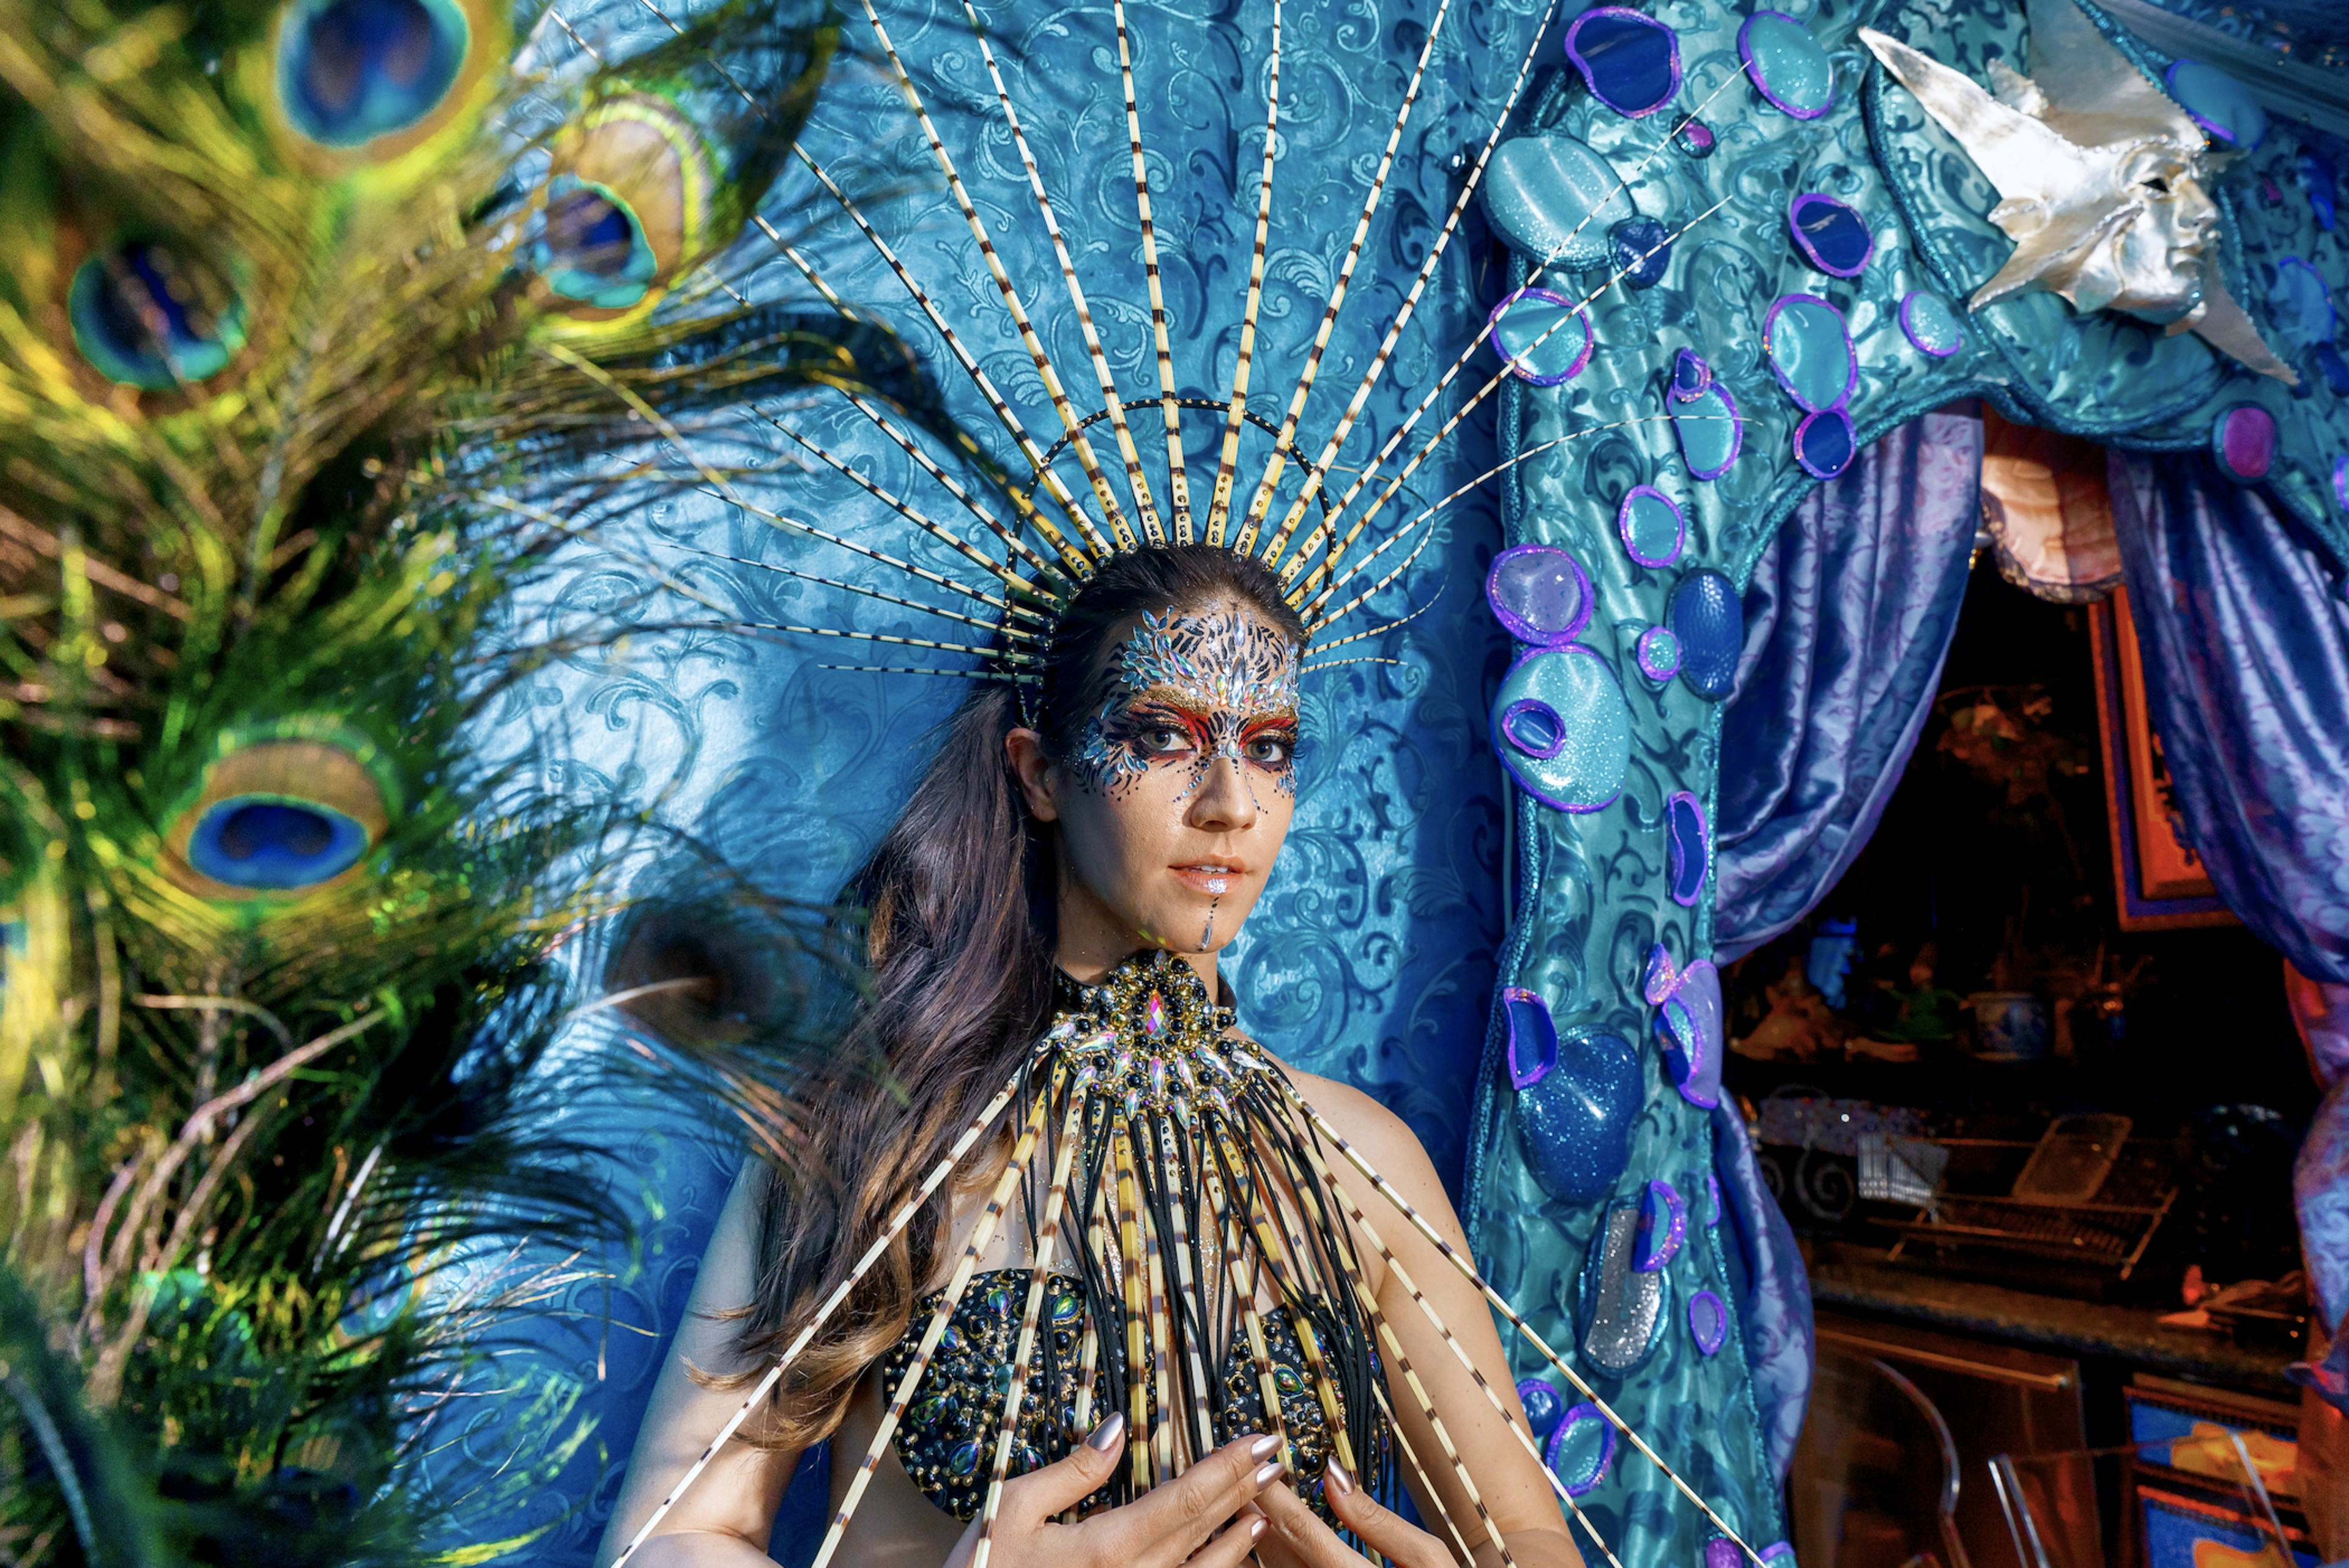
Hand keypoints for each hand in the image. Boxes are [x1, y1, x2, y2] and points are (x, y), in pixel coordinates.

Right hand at [943, 1414, 1281, 1567]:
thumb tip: (1118, 1427)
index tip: (1261, 1440)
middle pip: (1201, 1530)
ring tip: (1265, 1510)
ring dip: (1237, 1538)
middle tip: (1276, 1459)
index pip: (1185, 1498)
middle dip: (1242, 1491)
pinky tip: (1227, 1558)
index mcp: (1107, 1547)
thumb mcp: (1012, 1508)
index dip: (1228, 1466)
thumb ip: (1073, 1470)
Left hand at [1253, 1461, 1455, 1567]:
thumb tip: (1334, 1476)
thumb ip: (1377, 1519)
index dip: (1273, 1495)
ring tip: (1241, 1505)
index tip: (1255, 1465)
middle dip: (1253, 1511)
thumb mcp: (1426, 1558)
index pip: (1301, 1529)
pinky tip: (1262, 1544)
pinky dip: (1269, 1561)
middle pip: (1275, 1551)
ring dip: (1254, 1537)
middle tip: (1234, 1478)